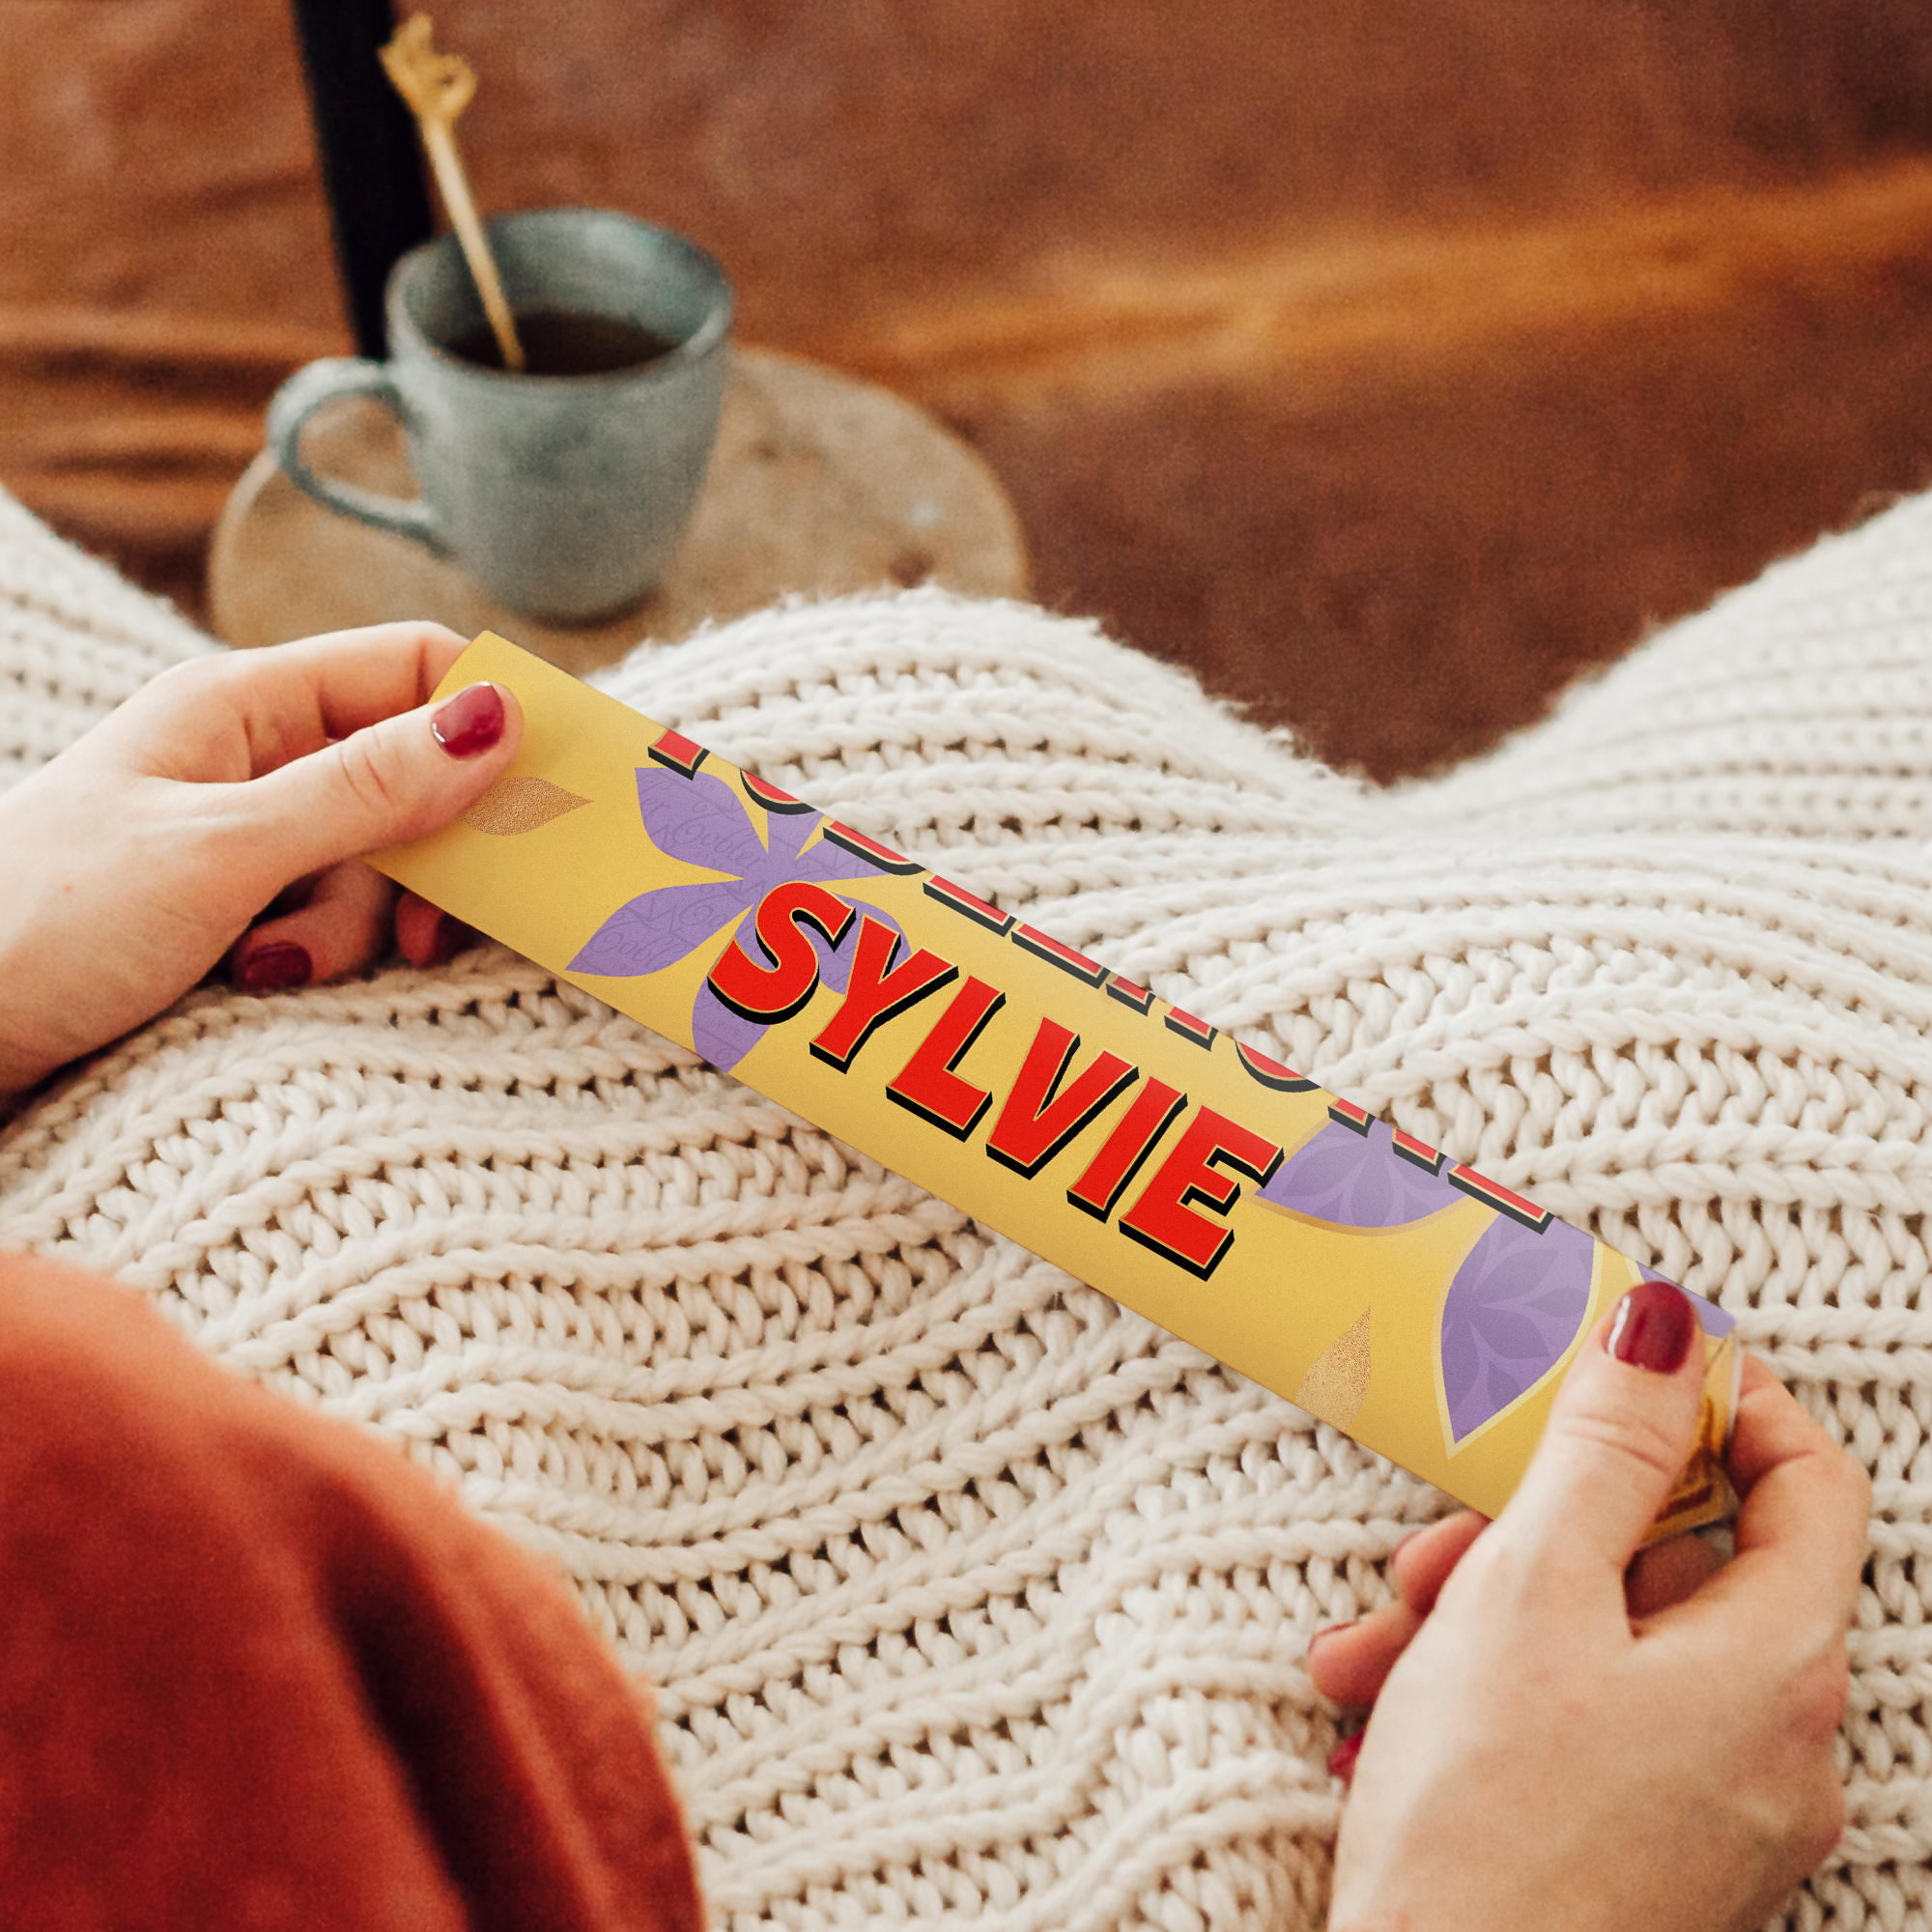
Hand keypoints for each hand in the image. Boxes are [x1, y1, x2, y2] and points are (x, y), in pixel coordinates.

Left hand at [0, 623, 521, 1098]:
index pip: (409, 667)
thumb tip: (497, 719)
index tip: (545, 788)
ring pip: (380, 861)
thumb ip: (369, 791)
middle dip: (422, 857)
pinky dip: (320, 953)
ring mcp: (249, 834)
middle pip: (410, 776)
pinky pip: (336, 915)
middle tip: (432, 928)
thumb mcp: (226, 851)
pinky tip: (262, 978)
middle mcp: (254, 758)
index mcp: (242, 704)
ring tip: (277, 964)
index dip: (485, 716)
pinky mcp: (242, 907)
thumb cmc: (46, 922)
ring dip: (356, 924)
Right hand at [1313, 1282, 1869, 1931]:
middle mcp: (1775, 1747)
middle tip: (1439, 1547)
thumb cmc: (1487, 1824)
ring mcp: (1719, 1814)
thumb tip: (1668, 1330)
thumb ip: (1604, 1447)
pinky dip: (1495, 1697)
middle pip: (1676, 1570)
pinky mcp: (1652, 1856)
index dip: (1726, 1405)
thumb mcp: (1529, 1589)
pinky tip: (1392, 1712)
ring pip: (1611, 1649)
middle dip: (1536, 1535)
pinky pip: (1589, 1728)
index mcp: (1774, 1669)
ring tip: (1381, 1650)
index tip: (1629, 1372)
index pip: (1809, 1485)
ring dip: (1485, 1620)